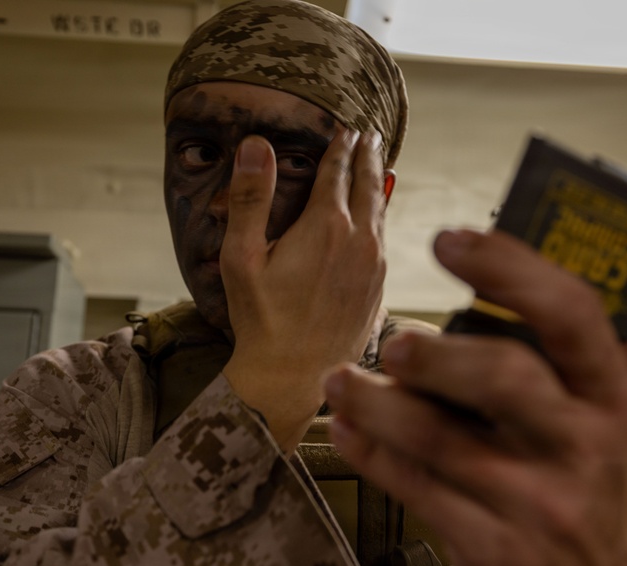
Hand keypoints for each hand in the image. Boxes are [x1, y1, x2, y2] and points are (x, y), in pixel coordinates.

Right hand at [222, 129, 387, 451]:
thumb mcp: (242, 257)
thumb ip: (250, 198)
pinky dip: (380, 220)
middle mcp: (359, 240)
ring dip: (378, 185)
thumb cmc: (261, 320)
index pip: (338, 170)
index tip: (346, 128)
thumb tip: (256, 145)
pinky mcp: (379, 290)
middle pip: (369, 185)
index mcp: (326, 225)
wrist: (292, 377)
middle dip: (368, 156)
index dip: (341, 146)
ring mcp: (374, 266)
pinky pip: (384, 242)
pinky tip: (375, 222)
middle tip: (370, 135)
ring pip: (381, 213)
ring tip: (378, 168)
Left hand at [324, 230, 626, 565]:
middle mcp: (580, 445)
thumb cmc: (594, 474)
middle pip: (505, 381)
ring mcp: (536, 504)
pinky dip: (372, 456)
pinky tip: (346, 430)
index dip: (510, 269)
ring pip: (441, 443)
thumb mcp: (623, 404)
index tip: (449, 241)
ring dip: (378, 405)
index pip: (572, 316)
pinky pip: (418, 493)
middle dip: (438, 356)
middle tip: (392, 340)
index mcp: (611, 394)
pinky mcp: (492, 548)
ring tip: (340, 381)